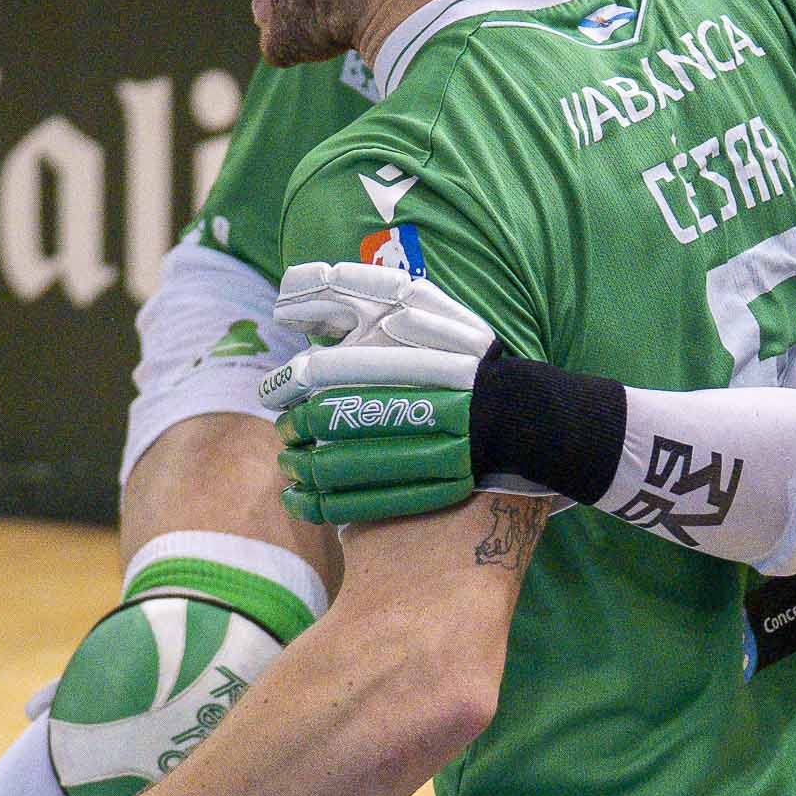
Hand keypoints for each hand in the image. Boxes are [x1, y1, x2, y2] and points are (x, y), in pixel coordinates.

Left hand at [256, 262, 506, 527]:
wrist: (517, 409)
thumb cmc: (452, 348)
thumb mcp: (410, 300)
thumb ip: (347, 290)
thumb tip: (284, 302)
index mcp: (409, 349)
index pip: (324, 369)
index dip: (289, 383)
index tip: (278, 391)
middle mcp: (420, 396)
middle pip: (329, 419)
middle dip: (293, 428)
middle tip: (285, 430)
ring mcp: (432, 445)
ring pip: (339, 466)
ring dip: (302, 468)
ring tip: (291, 464)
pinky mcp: (437, 486)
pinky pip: (362, 503)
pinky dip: (321, 504)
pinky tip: (303, 499)